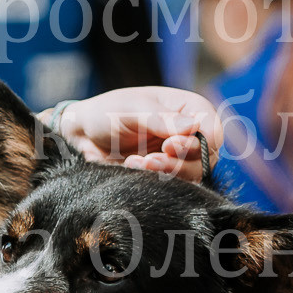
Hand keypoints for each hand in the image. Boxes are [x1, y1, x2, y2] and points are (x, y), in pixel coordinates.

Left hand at [58, 87, 222, 181]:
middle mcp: (186, 133)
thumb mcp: (131, 110)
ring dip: (167, 172)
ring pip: (192, 174)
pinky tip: (132, 167)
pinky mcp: (163, 174)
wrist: (80, 136)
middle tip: (152, 159)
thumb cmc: (105, 113)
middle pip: (206, 157)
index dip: (200, 141)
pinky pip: (172, 184)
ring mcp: (176, 155)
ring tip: (139, 163)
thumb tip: (193, 127)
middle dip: (180, 161)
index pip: (212, 128)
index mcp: (186, 108)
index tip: (171, 145)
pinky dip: (154, 179)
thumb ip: (161, 119)